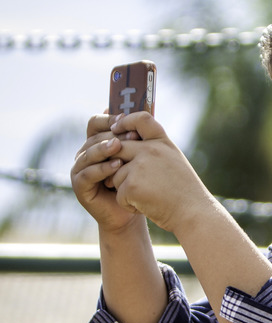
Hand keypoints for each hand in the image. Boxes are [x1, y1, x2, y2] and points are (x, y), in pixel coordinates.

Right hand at [71, 113, 139, 232]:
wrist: (131, 210)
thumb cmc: (135, 181)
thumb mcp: (136, 156)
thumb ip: (134, 137)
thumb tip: (143, 112)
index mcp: (96, 142)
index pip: (95, 123)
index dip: (108, 119)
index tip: (124, 119)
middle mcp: (84, 153)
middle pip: (93, 137)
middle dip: (112, 135)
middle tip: (130, 135)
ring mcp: (79, 169)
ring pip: (88, 154)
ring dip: (104, 149)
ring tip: (119, 146)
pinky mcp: (79, 185)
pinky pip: (88, 174)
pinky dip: (102, 168)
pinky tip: (117, 166)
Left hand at [108, 111, 204, 233]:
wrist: (193, 213)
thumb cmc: (184, 192)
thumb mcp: (174, 161)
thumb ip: (155, 150)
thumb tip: (127, 145)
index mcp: (162, 142)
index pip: (141, 119)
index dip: (125, 120)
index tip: (115, 128)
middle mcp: (150, 150)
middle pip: (118, 148)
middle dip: (115, 165)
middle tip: (124, 181)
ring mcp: (140, 166)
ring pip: (115, 175)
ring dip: (124, 190)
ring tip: (146, 198)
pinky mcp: (132, 185)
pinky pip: (118, 194)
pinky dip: (128, 204)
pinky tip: (145, 207)